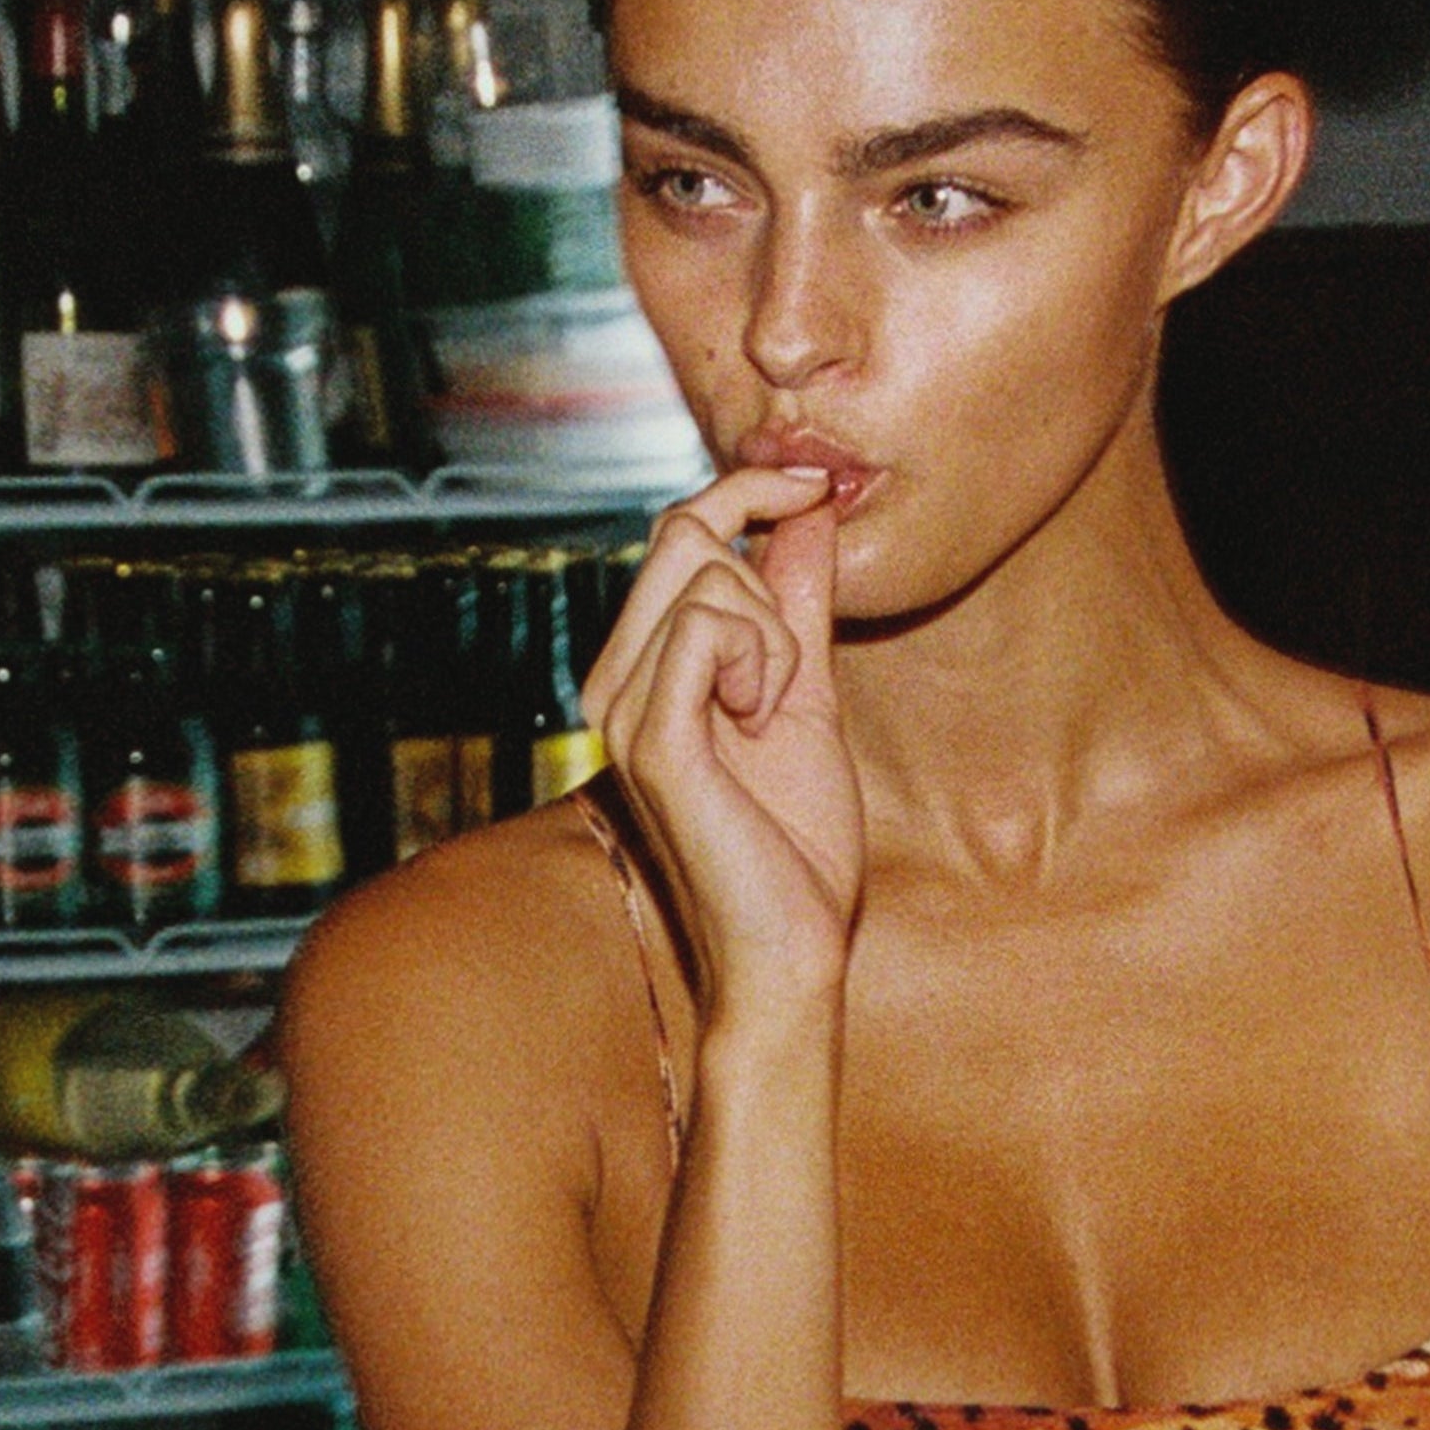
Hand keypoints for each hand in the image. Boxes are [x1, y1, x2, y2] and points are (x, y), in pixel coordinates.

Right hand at [588, 466, 864, 1018]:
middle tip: (792, 677)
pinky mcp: (650, 735)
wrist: (790, 947)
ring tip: (773, 714)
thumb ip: (800, 603)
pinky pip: (705, 626)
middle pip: (684, 534)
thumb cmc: (794, 846)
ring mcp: (623, 706)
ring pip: (705, 576)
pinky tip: (761, 717)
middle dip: (767, 582)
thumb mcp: (810, 695)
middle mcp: (614, 679)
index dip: (750, 487)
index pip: (679, 530)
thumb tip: (808, 509)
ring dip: (774, 635)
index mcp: (643, 669)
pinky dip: (761, 658)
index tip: (814, 483)